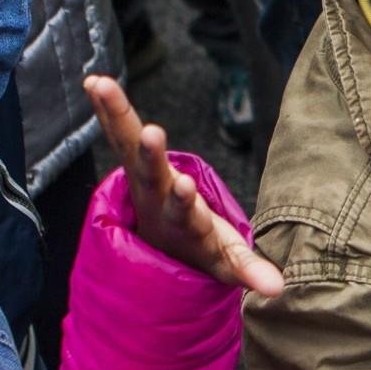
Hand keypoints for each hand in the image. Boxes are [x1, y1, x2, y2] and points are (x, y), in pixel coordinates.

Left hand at [84, 75, 282, 295]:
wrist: (163, 247)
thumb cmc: (202, 249)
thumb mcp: (225, 262)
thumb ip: (246, 269)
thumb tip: (278, 289)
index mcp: (182, 224)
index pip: (184, 213)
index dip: (184, 202)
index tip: (185, 187)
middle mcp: (156, 200)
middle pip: (151, 177)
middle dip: (151, 157)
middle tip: (153, 133)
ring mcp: (142, 179)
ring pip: (127, 146)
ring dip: (115, 116)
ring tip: (100, 83)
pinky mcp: (133, 161)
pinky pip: (118, 131)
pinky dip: (106, 109)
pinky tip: (92, 79)